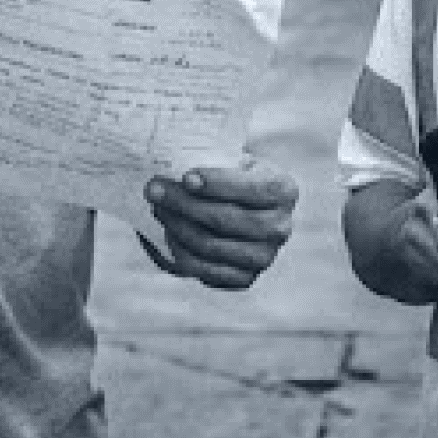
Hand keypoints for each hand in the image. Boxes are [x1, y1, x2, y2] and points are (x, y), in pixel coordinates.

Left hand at [141, 160, 298, 289]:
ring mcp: (264, 257)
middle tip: (154, 190)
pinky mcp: (244, 279)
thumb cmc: (232, 174)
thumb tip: (171, 165)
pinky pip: (205, 271)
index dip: (217, 184)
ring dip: (176, 227)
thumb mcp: (232, 158)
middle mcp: (280, 228)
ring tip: (157, 209)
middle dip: (184, 204)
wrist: (242, 204)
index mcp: (283, 190)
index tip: (185, 177)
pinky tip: (166, 232)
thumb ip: (212, 159)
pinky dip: (180, 253)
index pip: (252, 188)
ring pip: (211, 247)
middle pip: (225, 220)